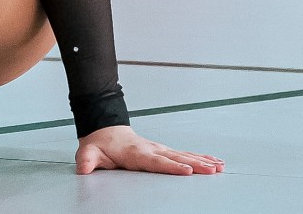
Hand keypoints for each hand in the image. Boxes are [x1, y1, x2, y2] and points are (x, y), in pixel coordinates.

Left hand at [75, 125, 223, 175]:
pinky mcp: (165, 150)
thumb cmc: (100, 145)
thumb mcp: (89, 152)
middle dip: (195, 164)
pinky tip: (215, 162)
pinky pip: (186, 154)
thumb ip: (87, 161)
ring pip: (185, 155)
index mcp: (136, 153)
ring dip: (203, 161)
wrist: (106, 130)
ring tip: (219, 167)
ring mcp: (160, 148)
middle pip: (177, 158)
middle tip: (212, 170)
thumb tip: (83, 168)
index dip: (172, 167)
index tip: (187, 171)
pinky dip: (201, 158)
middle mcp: (152, 149)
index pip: (157, 161)